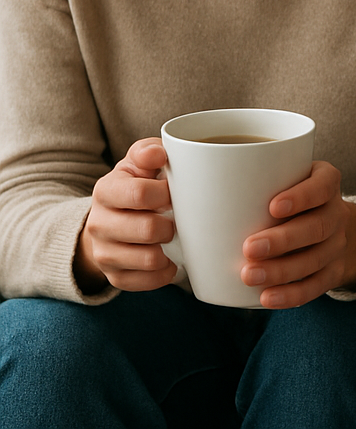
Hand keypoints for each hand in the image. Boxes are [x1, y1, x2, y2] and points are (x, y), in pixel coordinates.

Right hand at [75, 137, 176, 293]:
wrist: (110, 217)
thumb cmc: (135, 184)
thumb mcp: (138, 161)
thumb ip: (148, 151)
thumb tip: (159, 153)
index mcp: (106, 190)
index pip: (139, 194)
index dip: (166, 193)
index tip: (175, 192)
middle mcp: (99, 223)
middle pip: (147, 230)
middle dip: (171, 224)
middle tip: (178, 218)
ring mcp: (104, 252)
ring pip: (148, 259)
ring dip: (168, 250)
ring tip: (173, 238)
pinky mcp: (113, 276)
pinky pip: (143, 283)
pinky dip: (163, 274)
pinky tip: (169, 261)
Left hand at [240, 160, 355, 308]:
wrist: (328, 224)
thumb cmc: (290, 195)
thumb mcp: (283, 178)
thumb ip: (254, 180)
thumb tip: (194, 189)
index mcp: (327, 182)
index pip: (322, 186)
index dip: (302, 197)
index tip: (273, 207)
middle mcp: (337, 212)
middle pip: (318, 226)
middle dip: (283, 240)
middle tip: (249, 248)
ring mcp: (338, 244)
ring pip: (315, 259)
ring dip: (282, 270)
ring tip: (249, 276)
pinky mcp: (334, 271)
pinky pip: (316, 286)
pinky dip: (291, 294)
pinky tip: (266, 297)